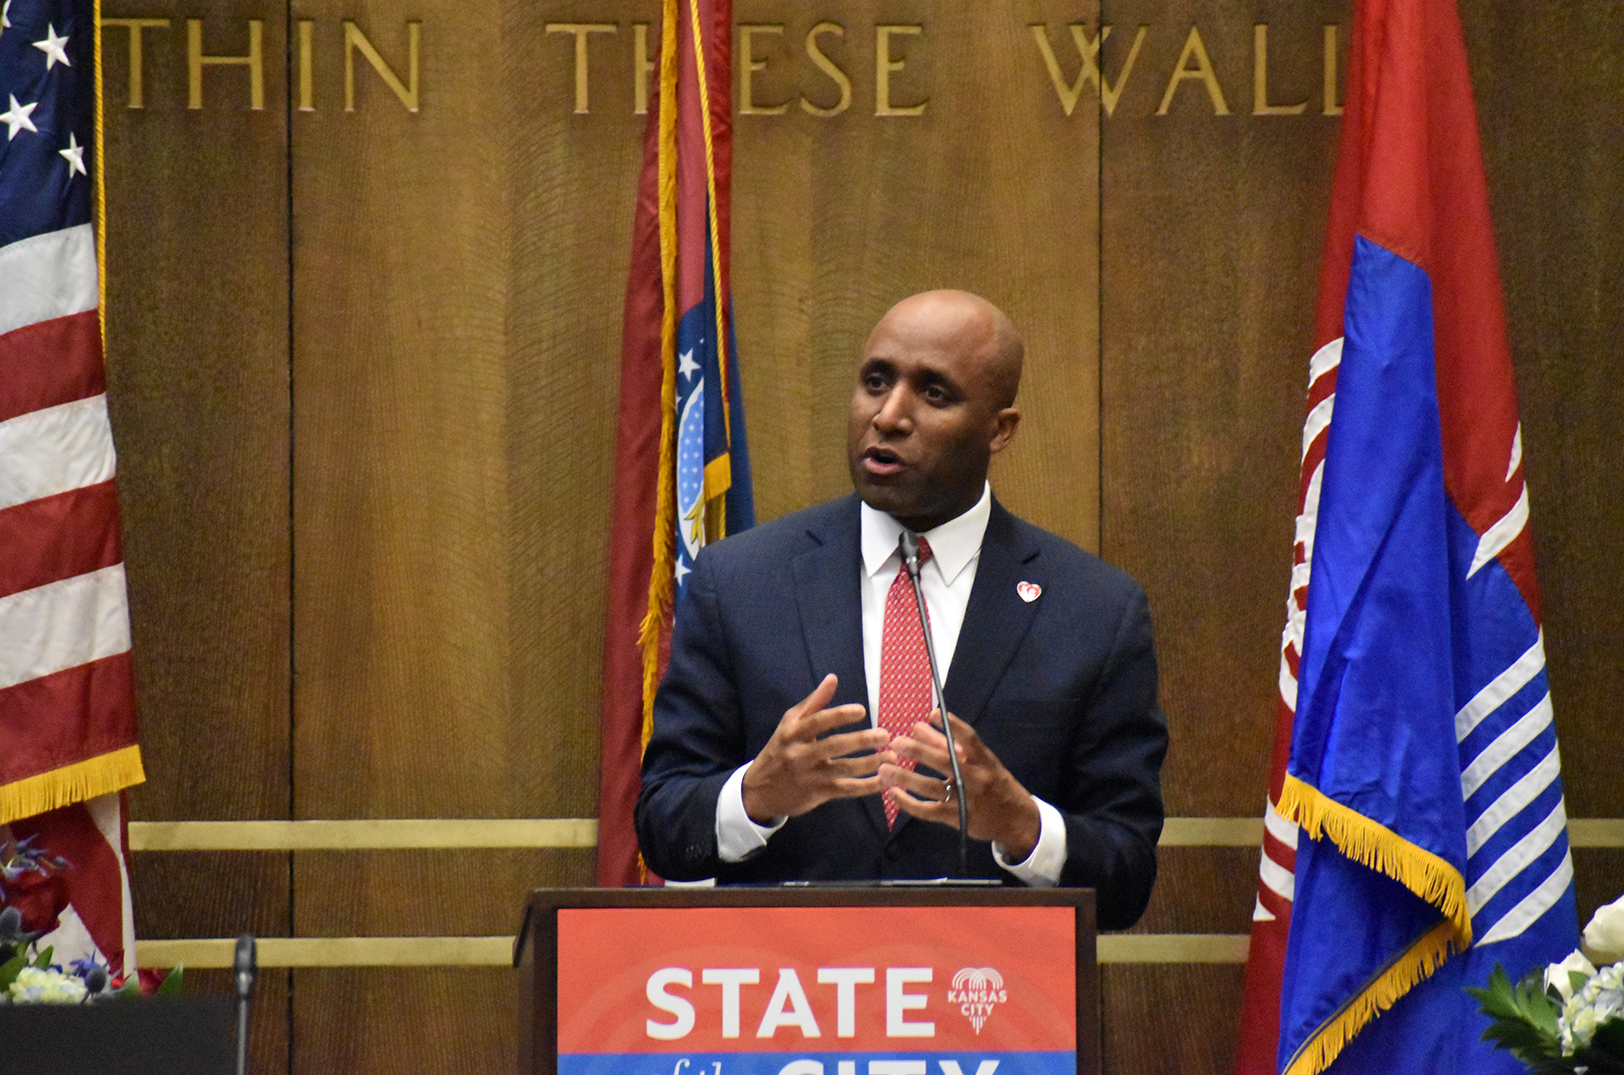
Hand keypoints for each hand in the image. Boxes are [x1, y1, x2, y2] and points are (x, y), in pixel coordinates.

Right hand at [740, 674, 894, 823]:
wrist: (760, 789)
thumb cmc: (781, 749)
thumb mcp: (790, 724)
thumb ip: (814, 702)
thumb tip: (833, 678)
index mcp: (794, 733)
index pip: (818, 722)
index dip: (840, 715)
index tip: (862, 710)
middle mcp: (801, 754)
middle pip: (834, 746)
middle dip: (861, 740)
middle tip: (885, 735)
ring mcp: (810, 776)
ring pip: (844, 770)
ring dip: (870, 764)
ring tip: (891, 757)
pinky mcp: (818, 794)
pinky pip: (846, 790)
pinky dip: (867, 787)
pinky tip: (884, 780)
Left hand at [881, 711, 1041, 860]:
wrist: (1016, 820)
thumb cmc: (994, 783)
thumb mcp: (980, 762)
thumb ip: (950, 743)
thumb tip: (919, 726)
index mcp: (985, 761)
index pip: (970, 740)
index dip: (953, 726)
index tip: (933, 714)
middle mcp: (976, 779)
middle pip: (945, 763)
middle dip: (919, 751)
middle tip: (897, 742)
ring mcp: (965, 800)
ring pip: (932, 788)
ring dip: (906, 778)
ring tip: (884, 769)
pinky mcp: (957, 818)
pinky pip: (928, 811)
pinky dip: (909, 803)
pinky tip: (894, 794)